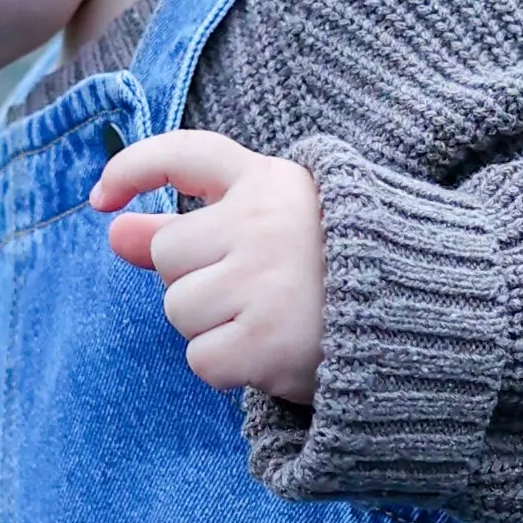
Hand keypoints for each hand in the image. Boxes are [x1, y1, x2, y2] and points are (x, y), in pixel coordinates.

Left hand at [90, 129, 325, 400]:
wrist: (420, 323)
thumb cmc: (335, 273)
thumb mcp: (268, 230)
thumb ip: (187, 225)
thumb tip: (112, 228)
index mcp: (268, 181)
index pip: (184, 154)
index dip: (133, 169)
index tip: (101, 199)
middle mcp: (262, 222)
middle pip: (167, 254)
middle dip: (192, 280)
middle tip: (249, 292)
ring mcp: (264, 280)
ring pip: (178, 309)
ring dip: (209, 328)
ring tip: (264, 322)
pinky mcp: (267, 340)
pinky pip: (201, 359)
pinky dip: (226, 368)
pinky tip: (265, 355)